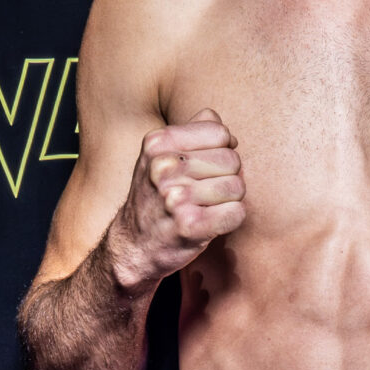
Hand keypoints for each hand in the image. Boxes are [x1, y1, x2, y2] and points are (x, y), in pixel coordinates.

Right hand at [106, 110, 245, 291]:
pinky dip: (230, 220)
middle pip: (232, 160)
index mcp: (158, 143)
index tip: (207, 166)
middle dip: (227, 177)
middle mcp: (163, 167)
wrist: (132, 247)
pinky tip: (210, 223)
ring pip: (237, 187)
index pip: (220, 132)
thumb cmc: (155, 198)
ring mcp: (175, 197)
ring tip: (205, 207)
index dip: (222, 150)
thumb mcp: (159, 157)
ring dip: (228, 200)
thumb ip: (191, 131)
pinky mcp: (190, 226)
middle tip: (205, 192)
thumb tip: (220, 122)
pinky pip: (237, 213)